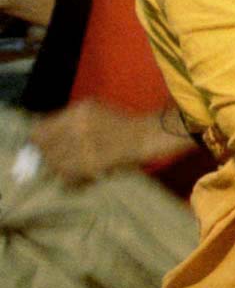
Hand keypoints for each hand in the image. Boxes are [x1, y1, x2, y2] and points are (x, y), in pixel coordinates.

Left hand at [28, 102, 148, 183]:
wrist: (144, 136)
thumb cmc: (119, 121)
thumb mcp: (92, 109)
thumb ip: (67, 118)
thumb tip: (42, 134)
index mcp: (77, 113)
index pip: (39, 131)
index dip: (36, 141)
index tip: (39, 146)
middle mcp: (78, 128)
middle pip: (45, 150)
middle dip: (46, 156)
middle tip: (51, 159)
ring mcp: (84, 147)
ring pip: (54, 164)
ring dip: (57, 168)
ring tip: (66, 167)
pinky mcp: (92, 164)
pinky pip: (68, 175)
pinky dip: (69, 178)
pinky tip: (76, 175)